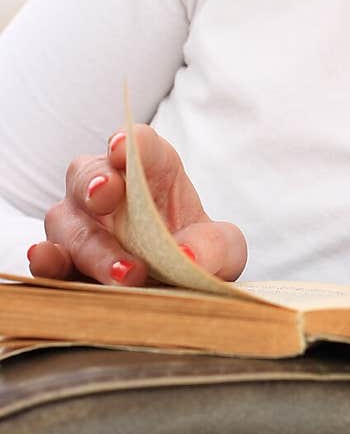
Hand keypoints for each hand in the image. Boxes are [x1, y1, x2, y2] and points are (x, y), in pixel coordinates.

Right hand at [27, 123, 247, 285]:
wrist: (181, 291)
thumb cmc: (198, 254)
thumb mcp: (222, 249)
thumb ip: (214, 246)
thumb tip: (187, 258)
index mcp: (152, 170)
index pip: (139, 144)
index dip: (129, 142)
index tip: (123, 148)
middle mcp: (108, 189)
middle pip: (90, 173)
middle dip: (96, 183)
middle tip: (108, 196)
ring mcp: (80, 225)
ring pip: (67, 220)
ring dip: (91, 244)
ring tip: (125, 272)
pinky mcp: (63, 262)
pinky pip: (44, 256)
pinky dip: (44, 258)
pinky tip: (45, 260)